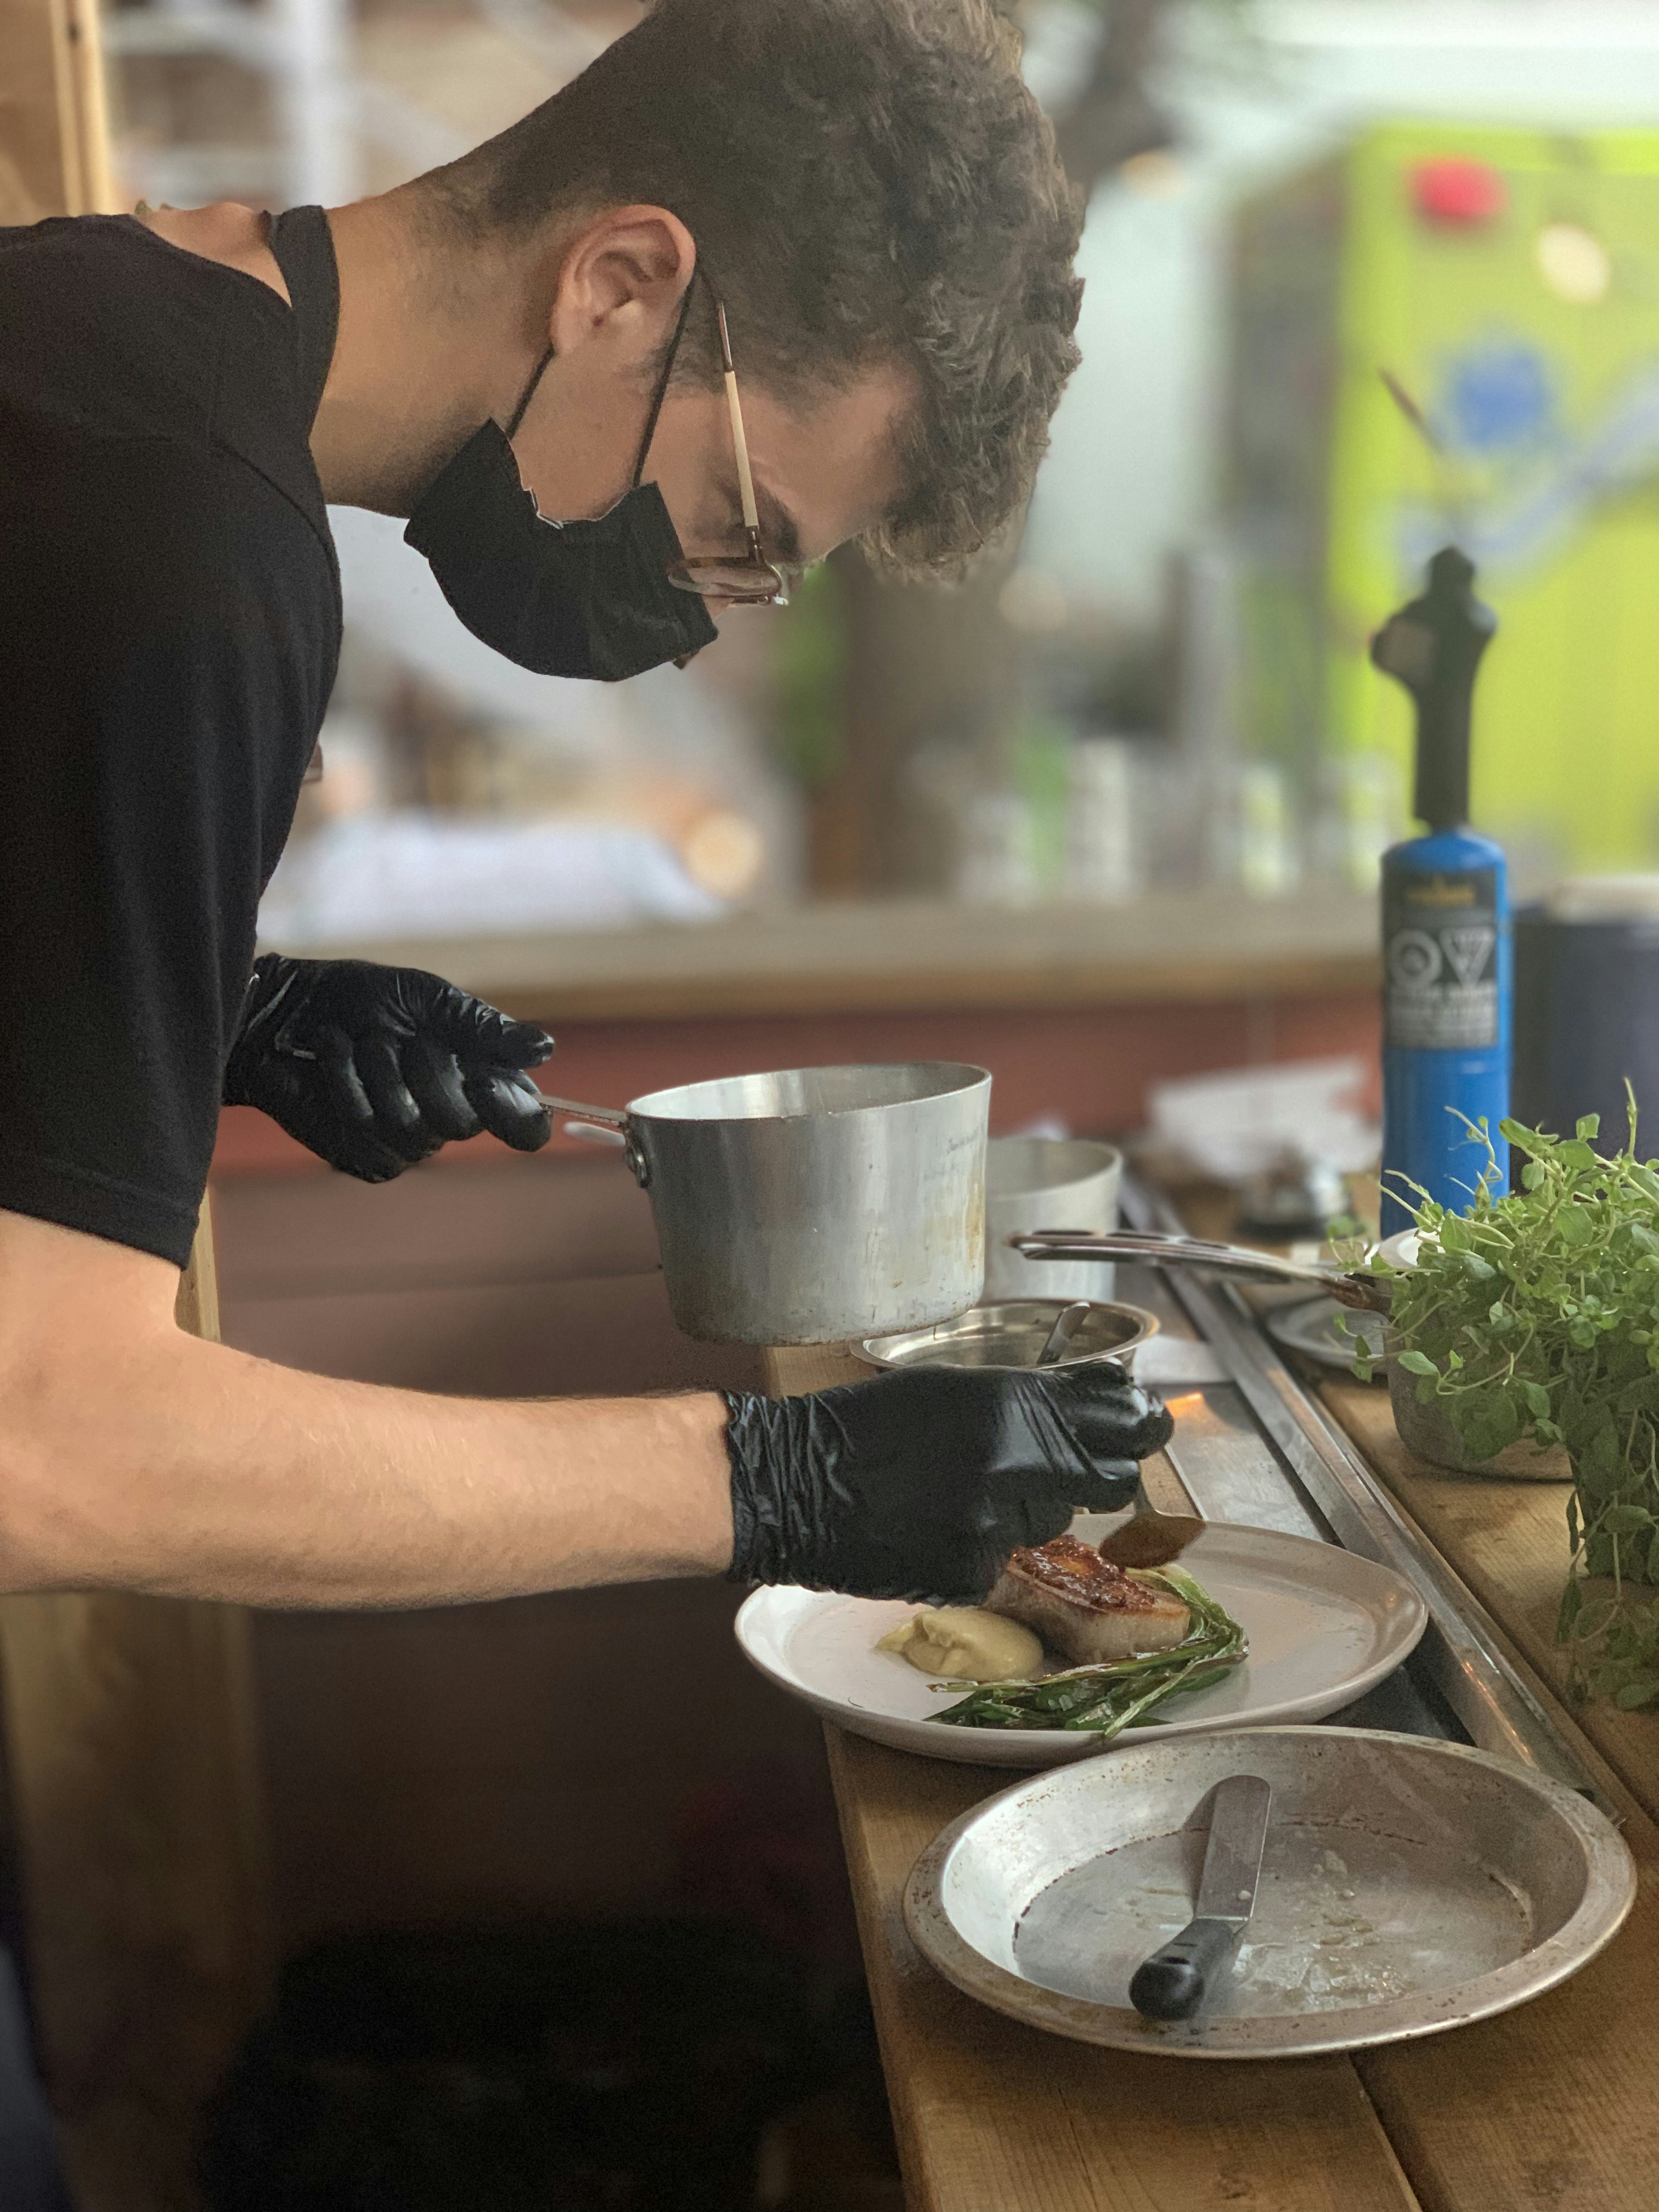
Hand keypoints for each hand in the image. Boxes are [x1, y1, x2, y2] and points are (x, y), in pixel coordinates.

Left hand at [223, 956, 553, 1180]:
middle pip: (464, 1123)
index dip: (515, 1113)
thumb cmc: (361, 999)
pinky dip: (345, 1079)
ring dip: (380, 1070)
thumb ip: (485, 1028)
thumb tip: (545, 1049)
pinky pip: (365, 1128)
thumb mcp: (430, 999)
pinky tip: (332, 1053)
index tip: (485, 1080)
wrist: (286, 1007)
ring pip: (411, 1127)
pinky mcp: (363, 1157)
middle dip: (428, 1069)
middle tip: (402, 1038)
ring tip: (360, 1041)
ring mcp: (406, 1145)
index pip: (526, 1126)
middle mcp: (450, 1120)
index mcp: (481, 1083)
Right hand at [722, 1361, 1172, 1603]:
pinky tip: (933, 1526)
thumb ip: (1027, 1402)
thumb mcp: (951, 1389)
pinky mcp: (969, 1575)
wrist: (789, 1485)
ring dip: (1024, 1507)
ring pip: (1047, 1521)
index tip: (1145, 1427)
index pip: (1120, 1424)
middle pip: (1104, 1482)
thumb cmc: (862, 1426)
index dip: (1140, 1427)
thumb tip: (1096, 1407)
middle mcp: (1011, 1466)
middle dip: (1094, 1473)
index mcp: (1008, 1407)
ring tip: (959, 1492)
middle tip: (1060, 1464)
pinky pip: (1002, 1560)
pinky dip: (979, 1546)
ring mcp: (991, 1527)